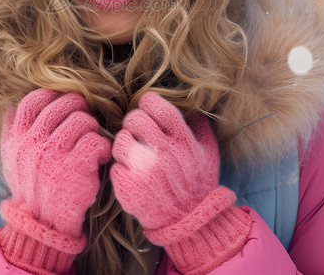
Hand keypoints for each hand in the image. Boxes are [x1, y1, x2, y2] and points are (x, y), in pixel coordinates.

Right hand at [0, 89, 110, 273]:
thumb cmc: (32, 188)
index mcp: (17, 138)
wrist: (41, 225)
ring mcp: (53, 154)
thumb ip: (13, 132)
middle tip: (84, 125)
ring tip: (90, 144)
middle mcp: (32, 143)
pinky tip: (98, 158)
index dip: (55, 97)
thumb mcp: (12, 160)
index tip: (65, 108)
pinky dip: (102, 148)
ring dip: (92, 129)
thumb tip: (14, 105)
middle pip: (64, 104)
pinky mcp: (75, 167)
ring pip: (83, 119)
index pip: (35, 99)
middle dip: (79, 110)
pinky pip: (96, 140)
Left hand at [111, 92, 251, 274]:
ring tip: (133, 152)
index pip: (159, 107)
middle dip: (133, 121)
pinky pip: (115, 165)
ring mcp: (145, 171)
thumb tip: (192, 104)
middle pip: (134, 118)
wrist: (188, 222)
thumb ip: (201, 127)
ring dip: (125, 143)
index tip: (146, 107)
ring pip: (120, 139)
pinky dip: (121, 168)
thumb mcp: (209, 153)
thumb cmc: (198, 184)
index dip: (148, 102)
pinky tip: (132, 173)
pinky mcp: (129, 187)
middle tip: (137, 131)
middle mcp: (164, 154)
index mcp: (183, 142)